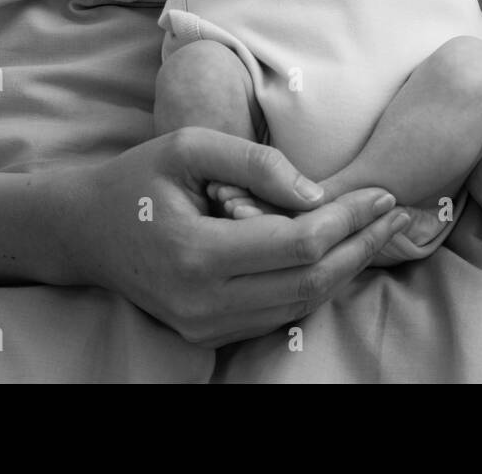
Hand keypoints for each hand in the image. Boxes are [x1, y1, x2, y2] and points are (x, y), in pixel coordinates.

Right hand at [57, 127, 409, 345]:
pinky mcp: (210, 335)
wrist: (83, 233)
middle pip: (312, 282)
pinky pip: (281, 313)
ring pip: (302, 304)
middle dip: (363, 246)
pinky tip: (341, 252)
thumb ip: (255, 162)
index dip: (350, 219)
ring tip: (380, 229)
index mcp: (197, 253)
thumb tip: (317, 192)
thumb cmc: (138, 179)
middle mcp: (204, 303)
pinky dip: (318, 283)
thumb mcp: (189, 146)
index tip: (383, 193)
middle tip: (398, 212)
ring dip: (349, 267)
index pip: (300, 244)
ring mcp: (206, 326)